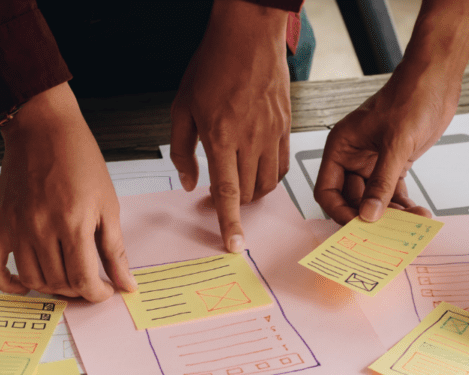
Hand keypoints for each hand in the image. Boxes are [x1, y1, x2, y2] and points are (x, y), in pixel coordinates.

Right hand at [0, 82, 136, 301]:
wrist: (42, 128)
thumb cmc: (80, 161)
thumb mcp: (108, 204)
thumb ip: (115, 249)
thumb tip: (126, 284)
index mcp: (73, 224)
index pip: (83, 280)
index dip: (97, 294)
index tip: (104, 291)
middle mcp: (41, 229)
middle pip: (59, 282)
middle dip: (78, 290)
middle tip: (88, 282)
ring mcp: (16, 227)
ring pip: (32, 279)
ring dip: (51, 287)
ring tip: (65, 279)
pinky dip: (9, 283)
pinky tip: (26, 285)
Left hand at [170, 0, 290, 252]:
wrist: (248, 34)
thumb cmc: (213, 65)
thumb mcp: (182, 106)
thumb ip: (183, 150)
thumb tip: (188, 183)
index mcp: (221, 136)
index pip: (227, 192)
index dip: (229, 223)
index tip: (234, 246)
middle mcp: (250, 139)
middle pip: (248, 192)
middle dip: (234, 205)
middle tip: (220, 197)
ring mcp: (272, 133)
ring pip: (267, 183)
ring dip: (252, 192)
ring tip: (238, 182)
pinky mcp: (286, 126)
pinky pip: (282, 165)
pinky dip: (270, 177)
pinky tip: (257, 169)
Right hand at [314, 57, 460, 223]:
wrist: (436, 82)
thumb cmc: (409, 99)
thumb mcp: (395, 144)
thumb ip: (381, 183)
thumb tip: (369, 216)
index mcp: (340, 148)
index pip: (327, 191)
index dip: (339, 211)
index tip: (358, 226)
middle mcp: (353, 158)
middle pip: (351, 200)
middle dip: (369, 216)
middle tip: (387, 232)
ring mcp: (373, 162)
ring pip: (374, 199)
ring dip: (391, 214)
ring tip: (410, 222)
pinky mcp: (393, 164)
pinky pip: (392, 192)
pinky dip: (403, 205)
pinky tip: (417, 213)